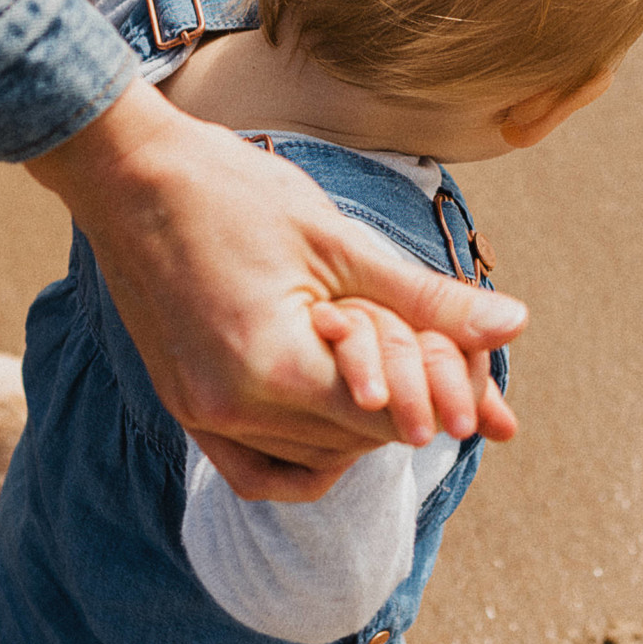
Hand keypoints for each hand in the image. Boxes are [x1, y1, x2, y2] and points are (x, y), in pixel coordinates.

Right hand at [27, 82, 524, 498]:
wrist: (128, 173)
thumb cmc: (233, 191)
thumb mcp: (340, 241)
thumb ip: (425, 300)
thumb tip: (514, 326)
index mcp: (271, 366)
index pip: (385, 417)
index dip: (442, 398)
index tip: (480, 384)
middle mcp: (230, 408)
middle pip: (354, 444)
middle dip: (409, 409)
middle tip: (444, 366)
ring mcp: (199, 414)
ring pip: (312, 459)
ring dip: (360, 428)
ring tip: (390, 374)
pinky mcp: (183, 407)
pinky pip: (255, 470)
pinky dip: (303, 460)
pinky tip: (336, 427)